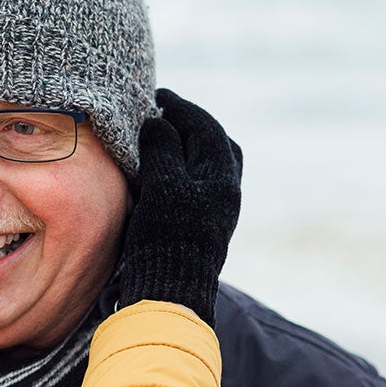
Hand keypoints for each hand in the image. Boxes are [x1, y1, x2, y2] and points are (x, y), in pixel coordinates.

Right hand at [117, 89, 242, 326]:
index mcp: (222, 176)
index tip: (158, 94)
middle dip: (191, 125)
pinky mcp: (203, 225)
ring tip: (160, 139)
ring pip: (208, 165)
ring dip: (187, 147)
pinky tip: (161, 172)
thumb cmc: (166, 237)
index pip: (206, 127)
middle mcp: (227, 191)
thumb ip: (162, 148)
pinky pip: (197, 183)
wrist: (170, 292)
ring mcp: (217, 209)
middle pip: (215, 144)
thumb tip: (160, 122)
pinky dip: (181, 167)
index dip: (181, 107)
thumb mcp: (161, 184)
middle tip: (163, 114)